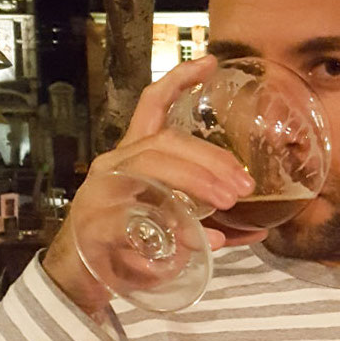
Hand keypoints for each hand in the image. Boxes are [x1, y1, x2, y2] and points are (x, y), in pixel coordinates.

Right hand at [43, 58, 266, 314]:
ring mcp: (103, 191)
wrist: (79, 277)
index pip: (151, 107)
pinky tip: (202, 241)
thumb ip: (211, 222)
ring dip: (195, 181)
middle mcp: (115, 164)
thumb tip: (259, 228)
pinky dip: (173, 230)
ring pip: (150, 167)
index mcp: (132, 156)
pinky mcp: (97, 224)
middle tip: (244, 184)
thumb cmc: (126, 244)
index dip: (179, 81)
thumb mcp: (172, 226)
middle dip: (209, 158)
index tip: (211, 63)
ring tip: (229, 201)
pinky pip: (136, 219)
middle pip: (164, 142)